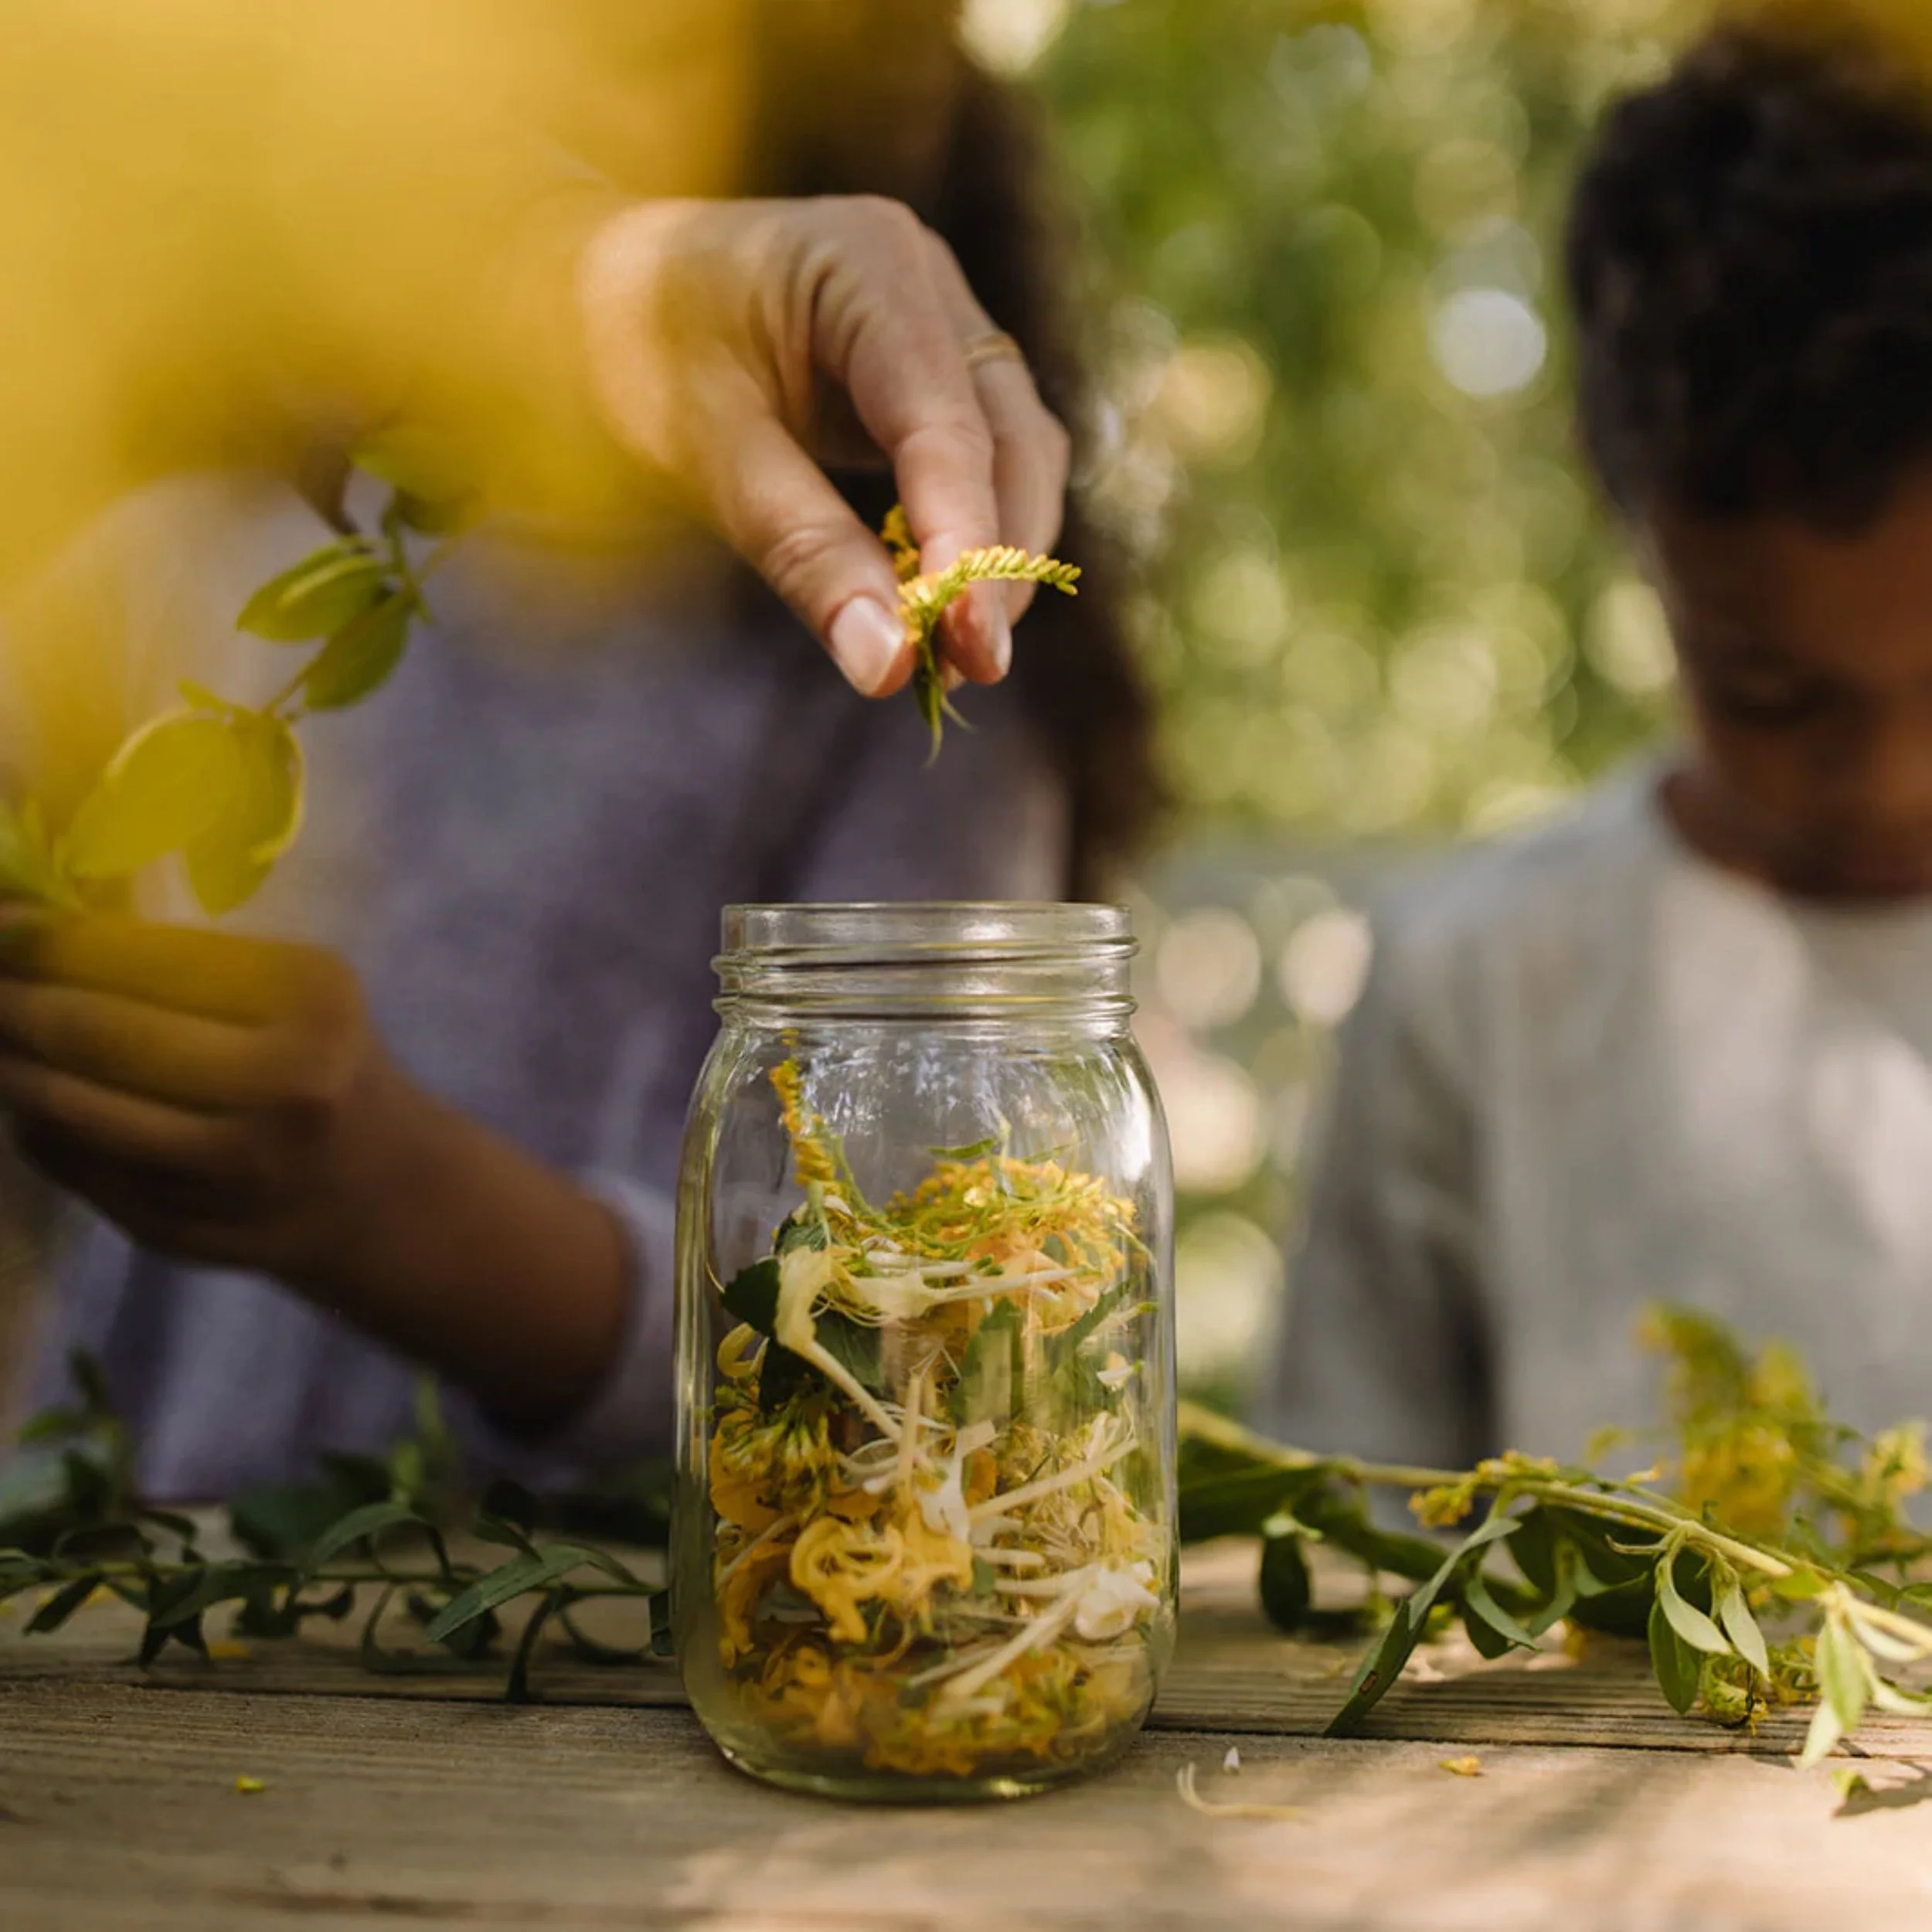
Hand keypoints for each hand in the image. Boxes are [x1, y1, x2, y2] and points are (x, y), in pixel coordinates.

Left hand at [0, 915, 627, 1429]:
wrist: (384, 1192)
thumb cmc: (324, 1064)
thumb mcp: (291, 994)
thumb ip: (183, 969)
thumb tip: (29, 934)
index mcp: (310, 1004)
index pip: (149, 960)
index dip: (49, 939)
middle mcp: (280, 1089)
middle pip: (103, 1033)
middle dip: (12, 1002)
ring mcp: (232, 1172)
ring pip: (74, 1109)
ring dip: (10, 1070)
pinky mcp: (187, 1231)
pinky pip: (78, 1169)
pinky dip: (39, 1131)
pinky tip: (30, 1107)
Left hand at [576, 196, 1071, 698]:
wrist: (583, 288)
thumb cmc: (627, 349)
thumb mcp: (700, 450)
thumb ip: (803, 551)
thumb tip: (889, 665)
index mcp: (868, 264)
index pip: (946, 423)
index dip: (968, 542)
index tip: (969, 647)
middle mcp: (927, 282)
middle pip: (1012, 441)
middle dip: (998, 562)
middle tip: (967, 671)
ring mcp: (941, 324)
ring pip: (1017, 458)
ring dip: (995, 561)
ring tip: (948, 658)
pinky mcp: (934, 376)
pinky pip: (985, 467)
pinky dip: (966, 541)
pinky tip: (930, 606)